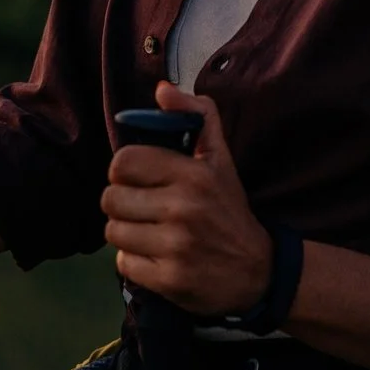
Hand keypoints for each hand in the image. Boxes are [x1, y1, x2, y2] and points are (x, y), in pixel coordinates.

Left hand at [101, 82, 271, 314]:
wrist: (259, 272)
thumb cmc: (229, 210)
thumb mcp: (219, 159)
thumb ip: (197, 117)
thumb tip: (163, 89)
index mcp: (193, 175)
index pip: (124, 162)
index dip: (123, 171)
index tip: (137, 179)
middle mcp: (183, 209)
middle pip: (111, 198)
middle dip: (122, 203)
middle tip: (143, 209)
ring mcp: (175, 247)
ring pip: (113, 231)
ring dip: (126, 232)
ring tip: (148, 232)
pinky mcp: (169, 280)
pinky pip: (123, 263)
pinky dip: (133, 261)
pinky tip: (155, 256)